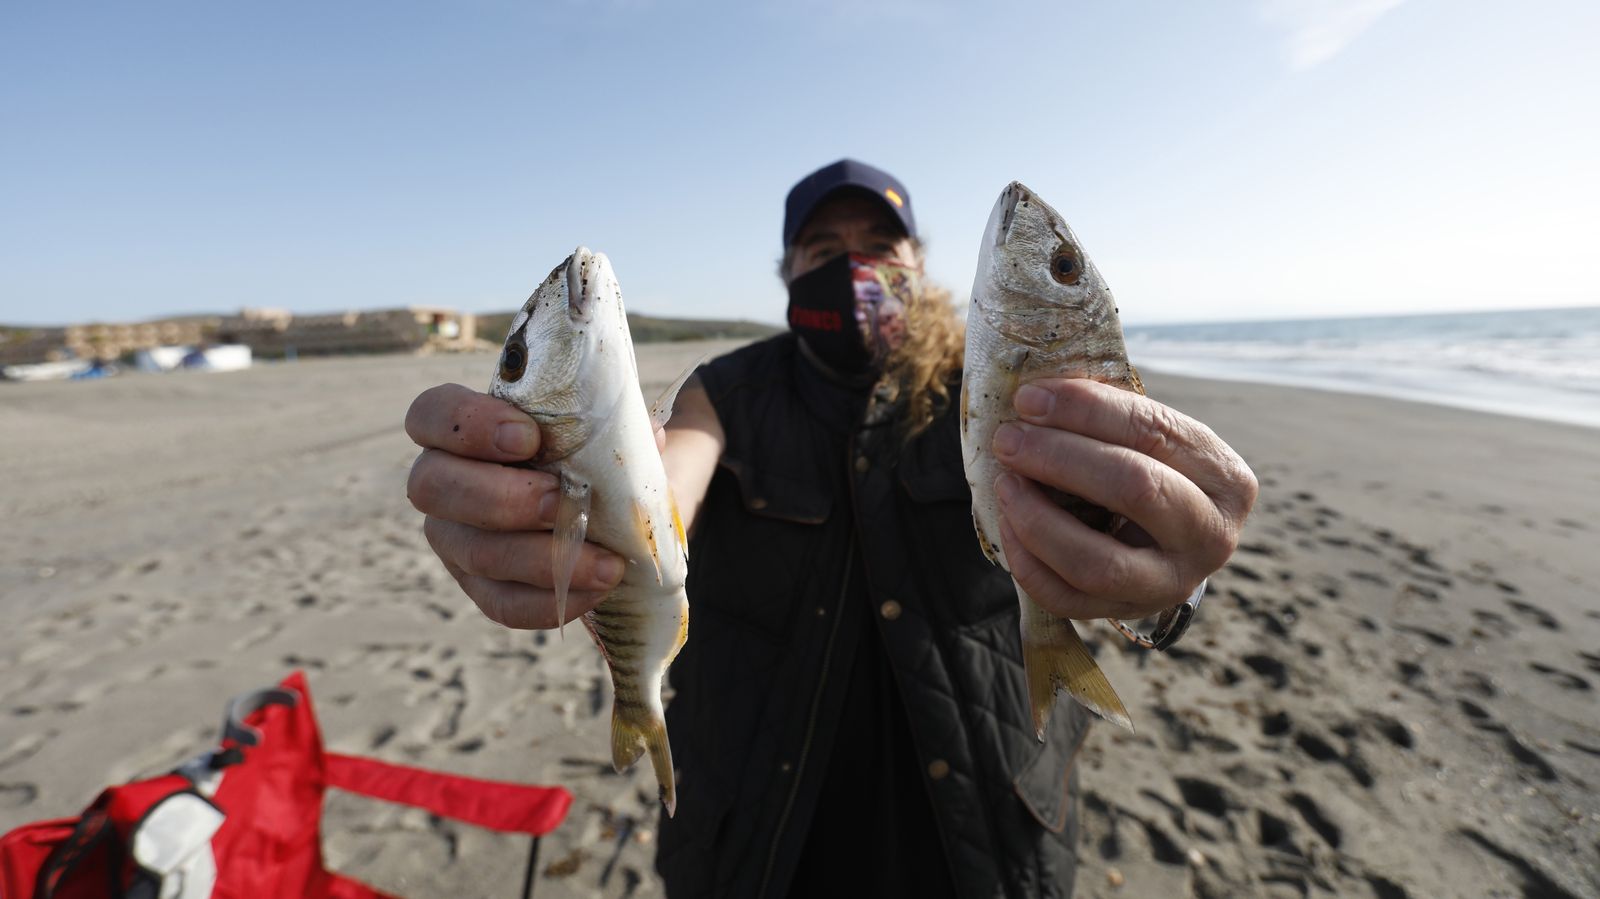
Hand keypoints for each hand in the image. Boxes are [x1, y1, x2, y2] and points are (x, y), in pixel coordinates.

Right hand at [404, 384, 624, 628]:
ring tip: (606, 562)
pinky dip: (553, 600)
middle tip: (563, 499)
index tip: (528, 436)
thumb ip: (613, 423)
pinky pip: (503, 604)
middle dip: (503, 497)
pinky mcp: (481, 588)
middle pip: (432, 487)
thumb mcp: (597, 426)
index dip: (467, 425)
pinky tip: (598, 589)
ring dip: (543, 559)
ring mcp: (455, 541)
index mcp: (458, 430)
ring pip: (475, 553)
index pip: (430, 415)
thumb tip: (648, 436)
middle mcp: (441, 484)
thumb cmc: (586, 451)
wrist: (602, 503)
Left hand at [991, 379, 1257, 621]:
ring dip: (1037, 519)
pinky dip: (1027, 562)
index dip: (1085, 411)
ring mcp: (1171, 584)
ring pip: (1097, 562)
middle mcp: (1210, 537)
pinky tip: (1009, 523)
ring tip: (1005, 483)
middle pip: (1134, 490)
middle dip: (1060, 458)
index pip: (1152, 431)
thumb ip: (1109, 417)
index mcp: (1225, 478)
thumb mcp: (1153, 438)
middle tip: (1009, 440)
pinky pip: (1066, 598)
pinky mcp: (1127, 612)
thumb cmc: (1154, 469)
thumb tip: (1035, 399)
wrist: (1171, 539)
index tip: (1030, 399)